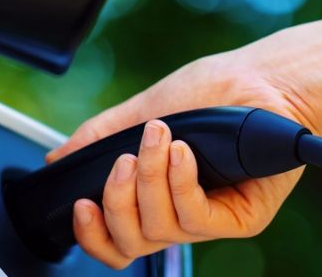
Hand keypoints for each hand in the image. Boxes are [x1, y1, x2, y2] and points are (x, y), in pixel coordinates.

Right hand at [45, 47, 321, 268]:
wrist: (263, 79)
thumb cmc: (213, 93)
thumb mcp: (144, 110)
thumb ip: (100, 137)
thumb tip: (58, 158)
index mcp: (153, 198)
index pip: (116, 240)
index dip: (92, 235)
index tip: (81, 205)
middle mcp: (179, 214)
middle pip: (131, 243)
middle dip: (117, 203)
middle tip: (123, 160)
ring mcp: (210, 220)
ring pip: (160, 230)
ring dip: (150, 181)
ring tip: (159, 139)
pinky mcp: (240, 219)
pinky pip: (195, 220)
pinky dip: (180, 185)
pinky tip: (181, 153)